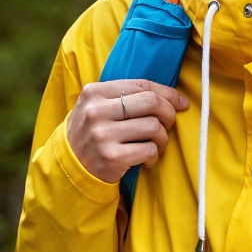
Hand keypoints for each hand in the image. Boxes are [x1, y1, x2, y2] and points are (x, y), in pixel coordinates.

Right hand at [67, 79, 188, 182]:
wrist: (70, 166)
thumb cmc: (93, 132)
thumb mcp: (97, 106)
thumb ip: (125, 96)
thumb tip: (173, 97)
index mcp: (95, 92)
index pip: (142, 85)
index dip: (167, 93)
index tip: (181, 103)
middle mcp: (96, 111)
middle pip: (151, 102)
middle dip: (169, 113)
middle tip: (168, 125)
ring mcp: (102, 135)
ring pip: (154, 126)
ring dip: (163, 138)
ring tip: (155, 144)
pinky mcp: (111, 158)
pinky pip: (149, 150)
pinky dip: (154, 156)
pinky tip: (146, 159)